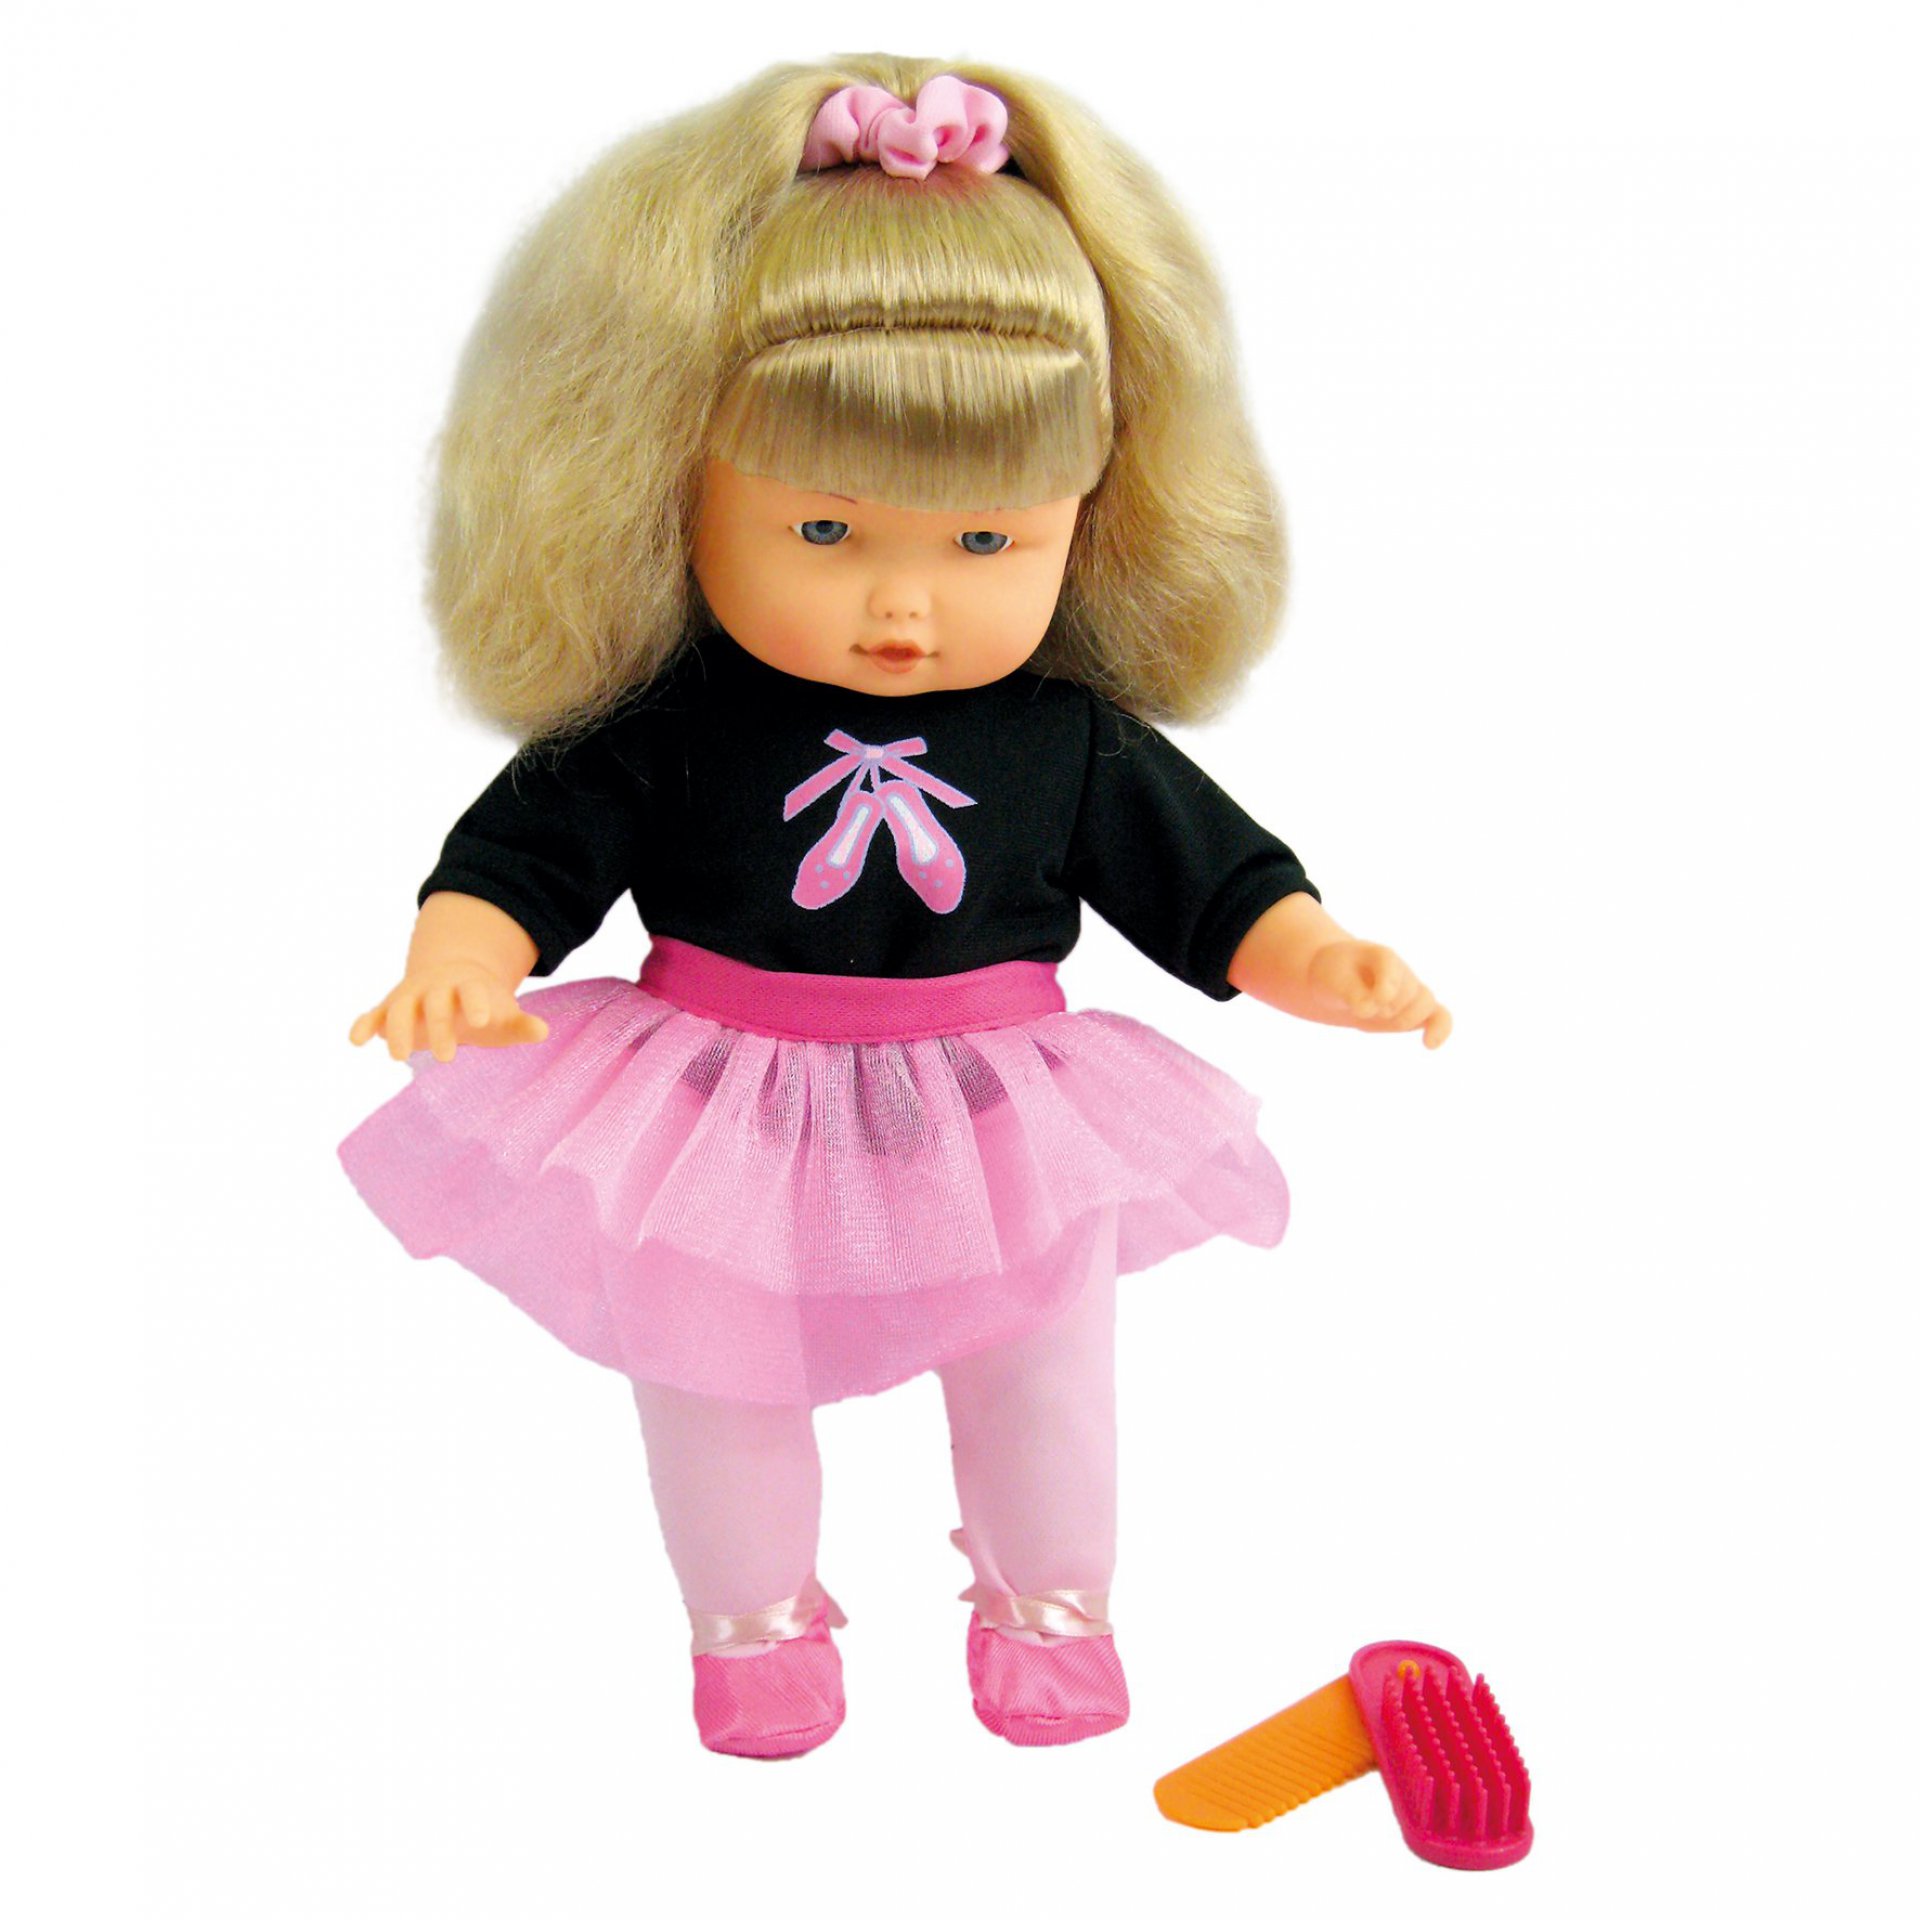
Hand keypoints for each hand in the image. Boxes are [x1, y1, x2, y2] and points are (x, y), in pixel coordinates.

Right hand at [349, 961, 549, 1062]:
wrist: (450, 982)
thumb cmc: (483, 1007)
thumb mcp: (503, 1016)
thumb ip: (520, 1024)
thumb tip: (543, 1031)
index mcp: (469, 985)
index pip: (473, 991)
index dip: (476, 1003)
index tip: (482, 1020)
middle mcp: (436, 987)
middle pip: (436, 1003)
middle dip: (440, 1027)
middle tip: (448, 1059)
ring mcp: (410, 995)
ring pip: (400, 1007)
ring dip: (399, 1029)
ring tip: (399, 1057)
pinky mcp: (389, 1008)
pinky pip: (374, 1014)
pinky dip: (364, 1024)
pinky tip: (356, 1040)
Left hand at [1306, 941, 1452, 1048]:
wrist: (1339, 981)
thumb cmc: (1336, 976)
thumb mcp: (1334, 978)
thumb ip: (1351, 992)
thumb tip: (1368, 1011)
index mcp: (1382, 955)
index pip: (1392, 967)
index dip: (1386, 988)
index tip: (1373, 1002)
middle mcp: (1402, 971)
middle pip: (1408, 993)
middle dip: (1385, 1008)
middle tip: (1361, 1005)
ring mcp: (1412, 990)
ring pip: (1425, 1006)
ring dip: (1402, 1020)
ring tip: (1380, 1016)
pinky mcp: (1416, 1011)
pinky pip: (1441, 1017)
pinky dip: (1440, 1030)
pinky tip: (1430, 1045)